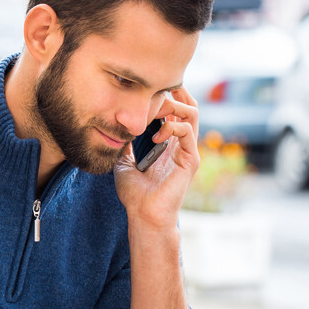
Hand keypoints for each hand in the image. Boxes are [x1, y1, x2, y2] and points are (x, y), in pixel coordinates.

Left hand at [113, 87, 199, 230]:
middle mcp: (181, 143)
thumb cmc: (135, 194)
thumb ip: (125, 143)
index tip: (144, 93)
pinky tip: (156, 135)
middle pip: (188, 104)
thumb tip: (116, 127)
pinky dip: (171, 126)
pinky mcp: (190, 160)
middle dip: (173, 92)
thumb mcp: (124, 161)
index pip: (176, 108)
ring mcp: (187, 150)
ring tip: (155, 111)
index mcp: (168, 142)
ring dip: (173, 105)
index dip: (164, 95)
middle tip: (153, 92)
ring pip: (192, 112)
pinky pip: (186, 131)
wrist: (144, 216)